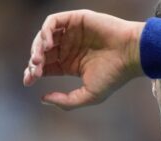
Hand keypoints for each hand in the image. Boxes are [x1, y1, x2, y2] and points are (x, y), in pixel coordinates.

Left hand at [24, 10, 144, 109]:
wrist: (131, 54)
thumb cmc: (114, 76)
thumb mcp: (89, 96)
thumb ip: (67, 101)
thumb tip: (43, 99)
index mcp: (72, 64)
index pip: (45, 66)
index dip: (33, 73)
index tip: (29, 81)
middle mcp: (70, 48)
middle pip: (42, 53)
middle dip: (34, 62)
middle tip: (35, 71)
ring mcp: (72, 33)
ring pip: (44, 37)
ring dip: (37, 47)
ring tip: (39, 59)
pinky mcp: (77, 20)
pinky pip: (53, 22)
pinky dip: (45, 31)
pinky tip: (48, 44)